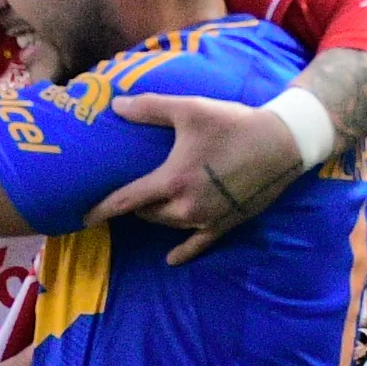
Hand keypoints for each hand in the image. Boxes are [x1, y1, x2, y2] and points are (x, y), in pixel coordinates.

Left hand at [88, 92, 312, 260]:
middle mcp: (186, 207)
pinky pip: (198, 245)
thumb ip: (150, 108)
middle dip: (133, 205)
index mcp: (172, 180)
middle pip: (146, 213)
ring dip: (156, 216)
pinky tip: (171, 259)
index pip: (126, 201)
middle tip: (125, 196)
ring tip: (148, 207)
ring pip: (168, 225)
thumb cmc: (233, 124)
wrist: (282, 143)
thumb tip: (116, 105)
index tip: (84, 216)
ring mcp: (206, 219)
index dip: (102, 209)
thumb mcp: (190, 109)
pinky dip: (182, 252)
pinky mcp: (225, 224)